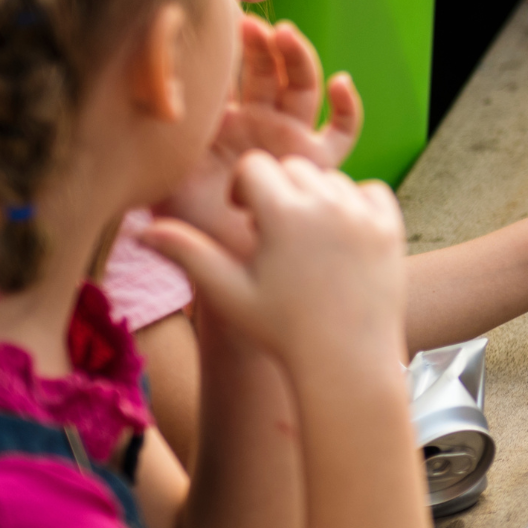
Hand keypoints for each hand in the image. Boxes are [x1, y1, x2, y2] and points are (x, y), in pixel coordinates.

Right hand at [143, 153, 405, 364]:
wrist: (345, 361)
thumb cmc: (278, 330)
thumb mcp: (227, 291)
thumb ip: (186, 253)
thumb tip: (137, 229)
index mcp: (282, 213)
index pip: (254, 166)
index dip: (243, 189)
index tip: (244, 220)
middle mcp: (325, 204)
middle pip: (292, 168)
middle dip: (279, 191)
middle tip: (274, 234)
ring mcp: (362, 214)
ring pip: (330, 178)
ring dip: (315, 198)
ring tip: (306, 241)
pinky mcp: (390, 226)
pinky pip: (369, 191)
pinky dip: (354, 205)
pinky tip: (339, 237)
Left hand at [157, 17, 362, 257]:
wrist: (222, 266)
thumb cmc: (189, 225)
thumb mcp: (164, 173)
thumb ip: (155, 141)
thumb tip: (134, 96)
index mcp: (223, 121)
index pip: (231, 74)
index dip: (230, 48)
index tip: (222, 22)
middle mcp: (258, 124)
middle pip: (269, 72)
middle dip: (263, 46)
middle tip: (252, 27)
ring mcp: (289, 139)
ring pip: (302, 89)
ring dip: (298, 59)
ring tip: (287, 37)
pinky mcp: (317, 162)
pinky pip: (341, 132)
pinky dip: (347, 107)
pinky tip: (341, 83)